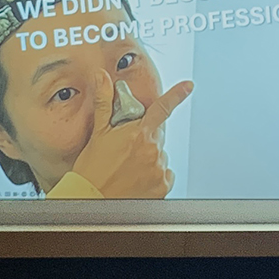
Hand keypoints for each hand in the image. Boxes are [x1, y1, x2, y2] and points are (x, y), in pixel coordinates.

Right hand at [70, 72, 191, 198]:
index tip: (188, 86)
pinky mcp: (162, 187)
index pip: (163, 108)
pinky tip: (137, 178)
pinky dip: (155, 175)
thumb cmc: (92, 171)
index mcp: (139, 133)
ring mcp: (159, 169)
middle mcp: (153, 150)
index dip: (177, 95)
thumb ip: (104, 102)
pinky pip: (164, 175)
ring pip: (160, 156)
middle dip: (146, 136)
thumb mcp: (98, 133)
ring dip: (149, 157)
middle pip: (158, 134)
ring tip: (128, 167)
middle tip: (127, 146)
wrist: (91, 200)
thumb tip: (102, 78)